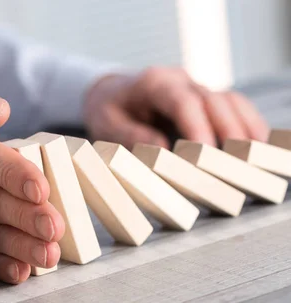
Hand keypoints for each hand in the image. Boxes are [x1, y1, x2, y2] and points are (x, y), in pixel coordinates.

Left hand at [83, 67, 269, 148]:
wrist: (108, 93)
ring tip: (253, 157)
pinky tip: (254, 146)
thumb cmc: (107, 111)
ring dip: (244, 128)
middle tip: (236, 162)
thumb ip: (131, 135)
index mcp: (153, 83)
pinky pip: (233, 107)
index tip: (207, 153)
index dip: (198, 127)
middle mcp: (180, 80)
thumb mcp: (107, 125)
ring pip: (230, 100)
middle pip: (213, 100)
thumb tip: (161, 149)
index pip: (183, 101)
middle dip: (228, 131)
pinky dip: (246, 124)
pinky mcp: (204, 100)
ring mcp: (196, 87)